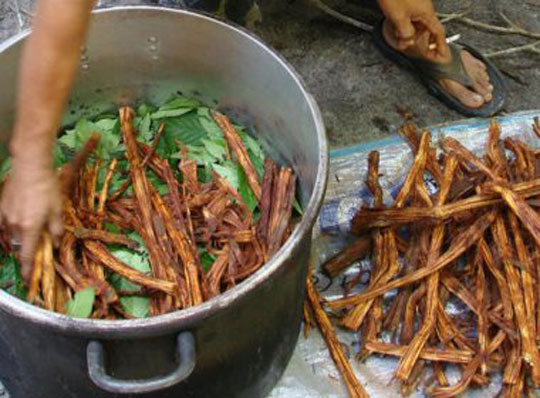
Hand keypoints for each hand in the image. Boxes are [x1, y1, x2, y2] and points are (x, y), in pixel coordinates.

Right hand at [1, 158, 62, 279]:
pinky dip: (8, 228)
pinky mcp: (0, 207)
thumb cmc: (47, 188)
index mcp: (30, 228)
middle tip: (37, 246)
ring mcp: (5, 216)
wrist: (30, 167)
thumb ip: (56, 230)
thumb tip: (56, 244)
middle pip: (19, 245)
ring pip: (11, 235)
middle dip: (27, 249)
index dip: (28, 269)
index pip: (27, 255)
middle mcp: (14, 225)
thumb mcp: (57, 210)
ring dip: (19, 237)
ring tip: (29, 229)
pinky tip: (15, 224)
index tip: (29, 279)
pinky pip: (2, 225)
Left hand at [378, 0, 447, 59]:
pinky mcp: (408, 2)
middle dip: (421, 41)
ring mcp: (417, 4)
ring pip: (417, 23)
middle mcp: (424, 8)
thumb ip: (405, 33)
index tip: (443, 55)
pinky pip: (410, 16)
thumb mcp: (398, 18)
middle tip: (416, 50)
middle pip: (427, 29)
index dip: (441, 46)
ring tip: (401, 39)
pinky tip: (396, 26)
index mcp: (426, 13)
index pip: (438, 32)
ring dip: (410, 33)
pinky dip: (405, 24)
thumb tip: (408, 43)